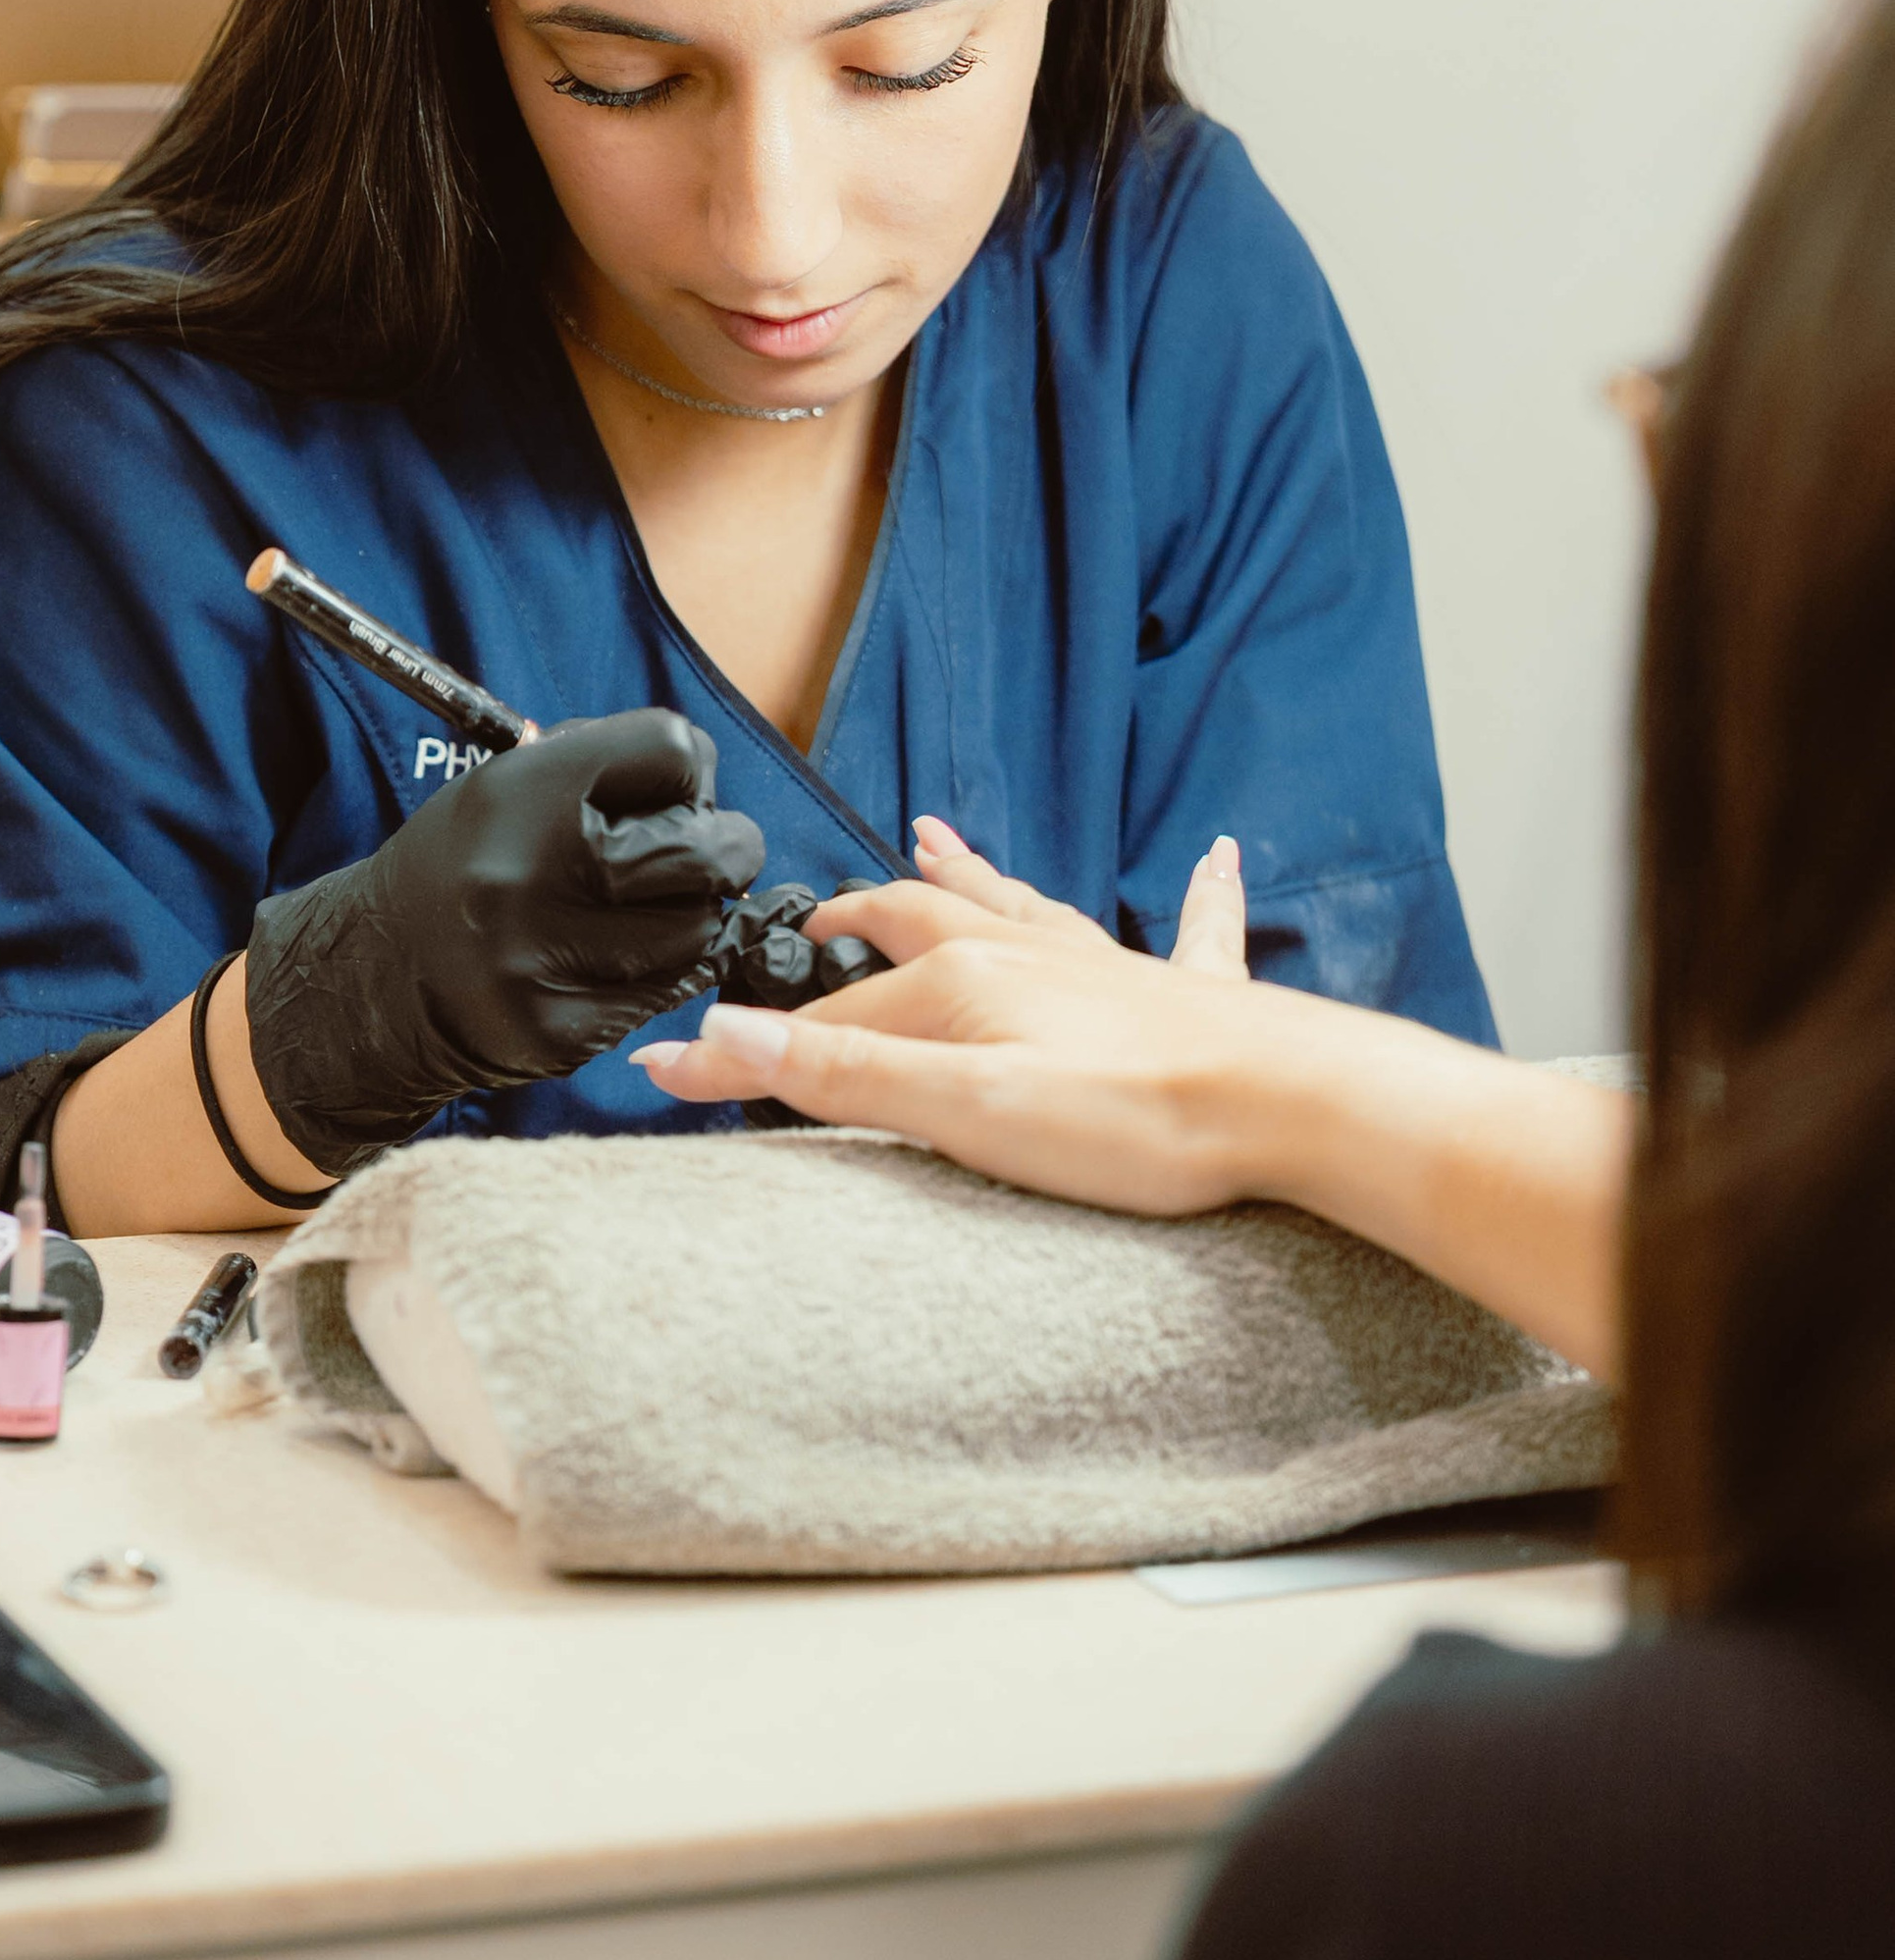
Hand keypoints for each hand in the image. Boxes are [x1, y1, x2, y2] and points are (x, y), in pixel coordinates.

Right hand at [245, 710, 765, 1174]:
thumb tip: (710, 784)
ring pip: (699, 931)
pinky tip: (618, 960)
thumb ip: (607, 765)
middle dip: (723, 850)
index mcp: (520, 791)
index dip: (689, 769)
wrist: (370, 978)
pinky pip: (664, 993)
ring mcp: (544, 959)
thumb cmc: (464, 866)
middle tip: (699, 858)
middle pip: (709, 851)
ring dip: (691, 918)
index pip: (672, 749)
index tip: (671, 794)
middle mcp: (530, 872)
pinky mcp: (558, 1030)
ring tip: (644, 912)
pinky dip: (662, 974)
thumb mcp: (511, 785)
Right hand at [630, 828, 1257, 1218]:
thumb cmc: (1137, 1121)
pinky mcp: (1191, 997)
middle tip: (820, 918)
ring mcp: (1110, 970)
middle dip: (861, 917)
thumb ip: (841, 1075)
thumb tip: (714, 1040)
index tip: (668, 1076)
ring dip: (975, 876)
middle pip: (923, 922)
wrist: (1292, 1106)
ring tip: (938, 838)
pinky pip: (1195, 928)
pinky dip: (1201, 893)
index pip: (830, 1016)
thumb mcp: (964, 1111)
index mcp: (967, 986)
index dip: (746, 1051)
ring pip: (1026, 907)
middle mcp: (1030, 957)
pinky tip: (1223, 857)